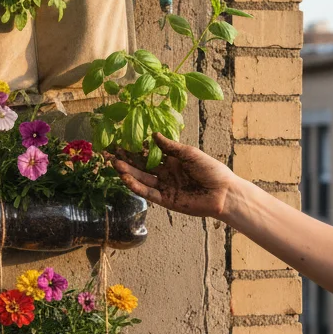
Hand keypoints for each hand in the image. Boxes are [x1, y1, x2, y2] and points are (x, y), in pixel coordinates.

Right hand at [111, 133, 237, 219]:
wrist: (224, 193)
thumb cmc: (211, 170)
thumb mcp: (190, 153)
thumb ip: (170, 146)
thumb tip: (153, 134)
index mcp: (171, 160)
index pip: (148, 153)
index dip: (134, 148)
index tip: (119, 142)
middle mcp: (165, 173)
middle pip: (140, 166)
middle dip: (125, 159)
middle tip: (108, 153)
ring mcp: (164, 186)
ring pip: (141, 178)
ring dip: (127, 172)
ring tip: (114, 164)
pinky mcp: (166, 200)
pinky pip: (148, 192)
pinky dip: (137, 186)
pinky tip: (126, 179)